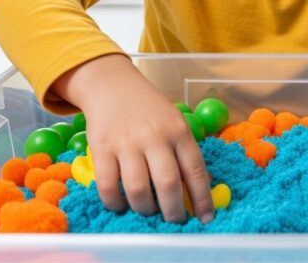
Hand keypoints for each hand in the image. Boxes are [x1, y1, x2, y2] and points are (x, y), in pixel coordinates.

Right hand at [51, 54, 214, 223]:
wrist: (113, 86)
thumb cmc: (149, 110)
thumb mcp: (175, 122)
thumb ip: (185, 151)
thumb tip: (200, 187)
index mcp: (178, 131)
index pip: (195, 170)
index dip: (202, 199)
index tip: (205, 218)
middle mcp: (154, 137)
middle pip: (168, 184)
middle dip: (174, 211)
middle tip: (174, 221)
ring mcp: (127, 143)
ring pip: (138, 189)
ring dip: (145, 209)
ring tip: (148, 211)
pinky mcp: (102, 148)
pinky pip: (108, 185)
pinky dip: (115, 202)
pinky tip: (121, 204)